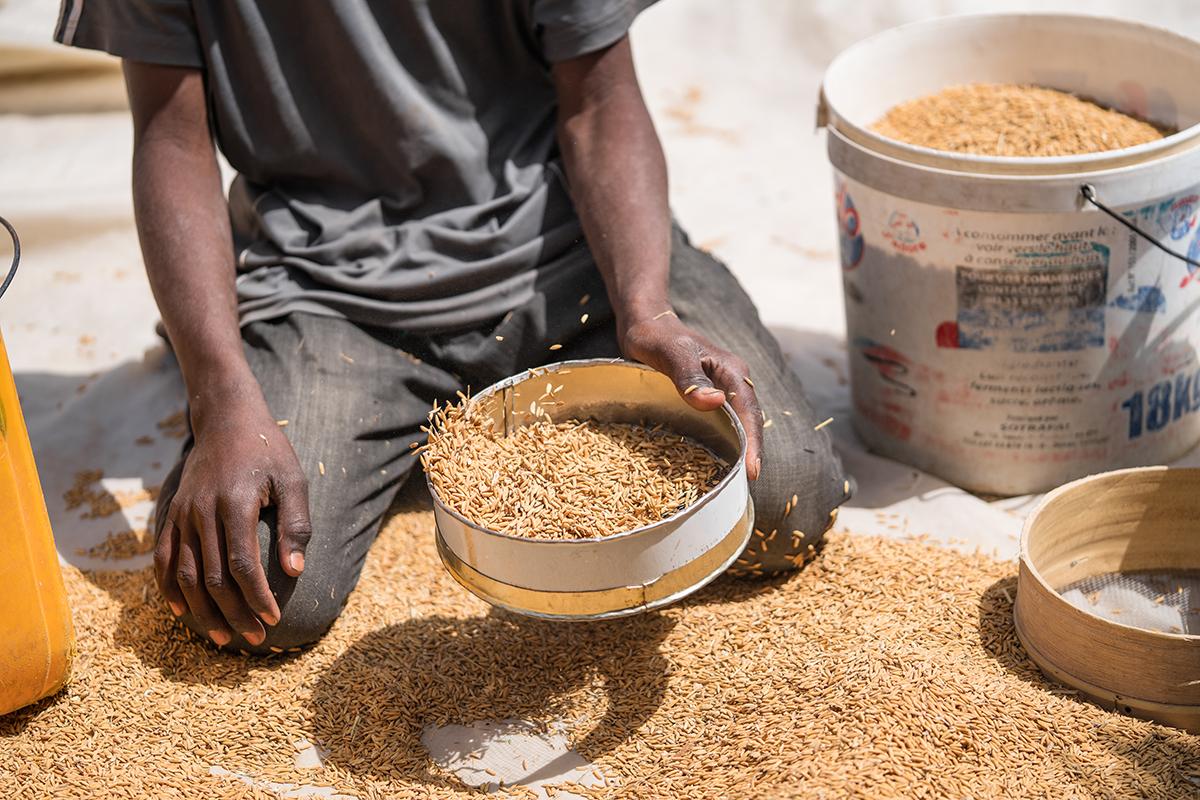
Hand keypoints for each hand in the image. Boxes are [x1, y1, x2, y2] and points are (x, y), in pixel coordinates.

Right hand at [154, 389, 310, 646]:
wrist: (227, 419)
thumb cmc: (268, 451)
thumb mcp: (293, 479)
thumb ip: (296, 524)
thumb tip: (296, 571)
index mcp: (235, 503)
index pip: (242, 564)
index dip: (257, 596)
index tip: (274, 619)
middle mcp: (202, 511)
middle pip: (213, 576)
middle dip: (235, 613)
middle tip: (255, 638)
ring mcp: (182, 513)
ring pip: (184, 573)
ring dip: (202, 611)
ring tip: (222, 637)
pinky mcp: (171, 513)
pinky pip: (162, 558)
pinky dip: (168, 588)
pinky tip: (182, 612)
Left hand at [619, 312, 762, 479]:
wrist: (645, 322)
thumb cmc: (655, 335)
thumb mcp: (670, 353)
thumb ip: (689, 376)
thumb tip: (716, 403)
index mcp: (731, 371)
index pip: (749, 411)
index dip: (753, 442)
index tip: (753, 471)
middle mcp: (731, 380)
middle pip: (749, 421)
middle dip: (751, 452)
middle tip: (746, 486)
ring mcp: (720, 388)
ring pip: (737, 423)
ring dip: (739, 448)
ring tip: (735, 480)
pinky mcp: (706, 394)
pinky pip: (721, 421)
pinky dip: (723, 441)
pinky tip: (714, 460)